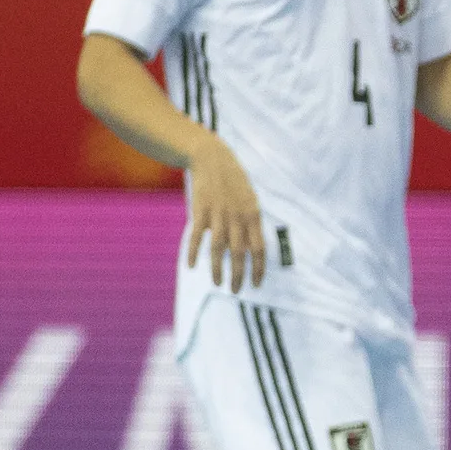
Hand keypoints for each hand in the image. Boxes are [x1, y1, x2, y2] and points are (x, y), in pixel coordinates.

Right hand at [185, 135, 265, 291]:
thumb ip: (251, 222)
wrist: (212, 158)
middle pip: (239, 252)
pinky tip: (191, 266)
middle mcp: (237, 217)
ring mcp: (218, 214)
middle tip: (236, 291)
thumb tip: (253, 247)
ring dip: (218, 269)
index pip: (258, 248)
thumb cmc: (234, 182)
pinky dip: (194, 251)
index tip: (257, 284)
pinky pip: (196, 236)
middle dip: (239, 275)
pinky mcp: (200, 210)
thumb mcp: (250, 199)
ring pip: (219, 248)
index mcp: (253, 215)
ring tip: (218, 284)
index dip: (259, 268)